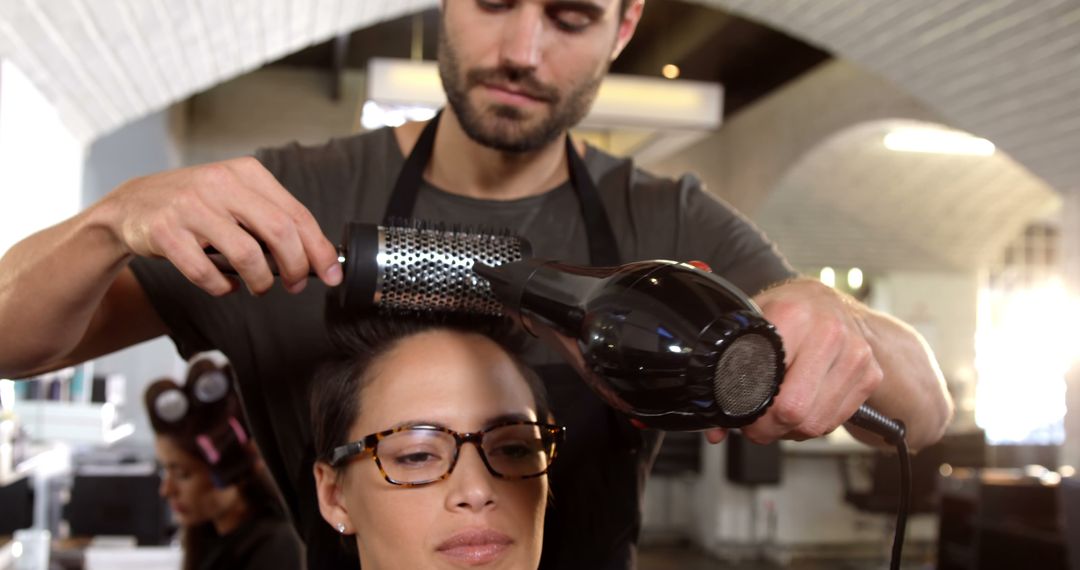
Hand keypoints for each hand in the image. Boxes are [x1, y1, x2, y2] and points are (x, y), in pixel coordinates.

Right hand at [97, 157, 341, 295]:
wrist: (131, 207)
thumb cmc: (195, 206)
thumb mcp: (235, 197)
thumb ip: (271, 217)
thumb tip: (315, 254)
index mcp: (245, 173)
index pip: (296, 214)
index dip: (318, 249)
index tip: (331, 273)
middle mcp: (219, 183)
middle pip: (280, 232)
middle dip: (296, 267)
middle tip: (296, 285)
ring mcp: (190, 206)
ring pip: (247, 255)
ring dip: (261, 281)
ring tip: (259, 286)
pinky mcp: (165, 232)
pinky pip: (205, 272)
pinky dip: (221, 287)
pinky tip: (224, 285)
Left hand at [735, 279, 882, 443]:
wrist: (828, 301)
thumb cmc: (785, 312)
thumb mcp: (750, 323)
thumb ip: (726, 370)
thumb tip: (715, 429)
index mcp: (793, 315)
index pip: (769, 383)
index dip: (748, 408)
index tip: (739, 412)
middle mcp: (829, 333)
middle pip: (794, 411)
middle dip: (767, 428)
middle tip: (755, 424)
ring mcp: (855, 355)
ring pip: (815, 424)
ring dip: (789, 430)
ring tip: (777, 413)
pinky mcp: (870, 375)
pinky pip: (834, 422)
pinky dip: (813, 425)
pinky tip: (803, 406)